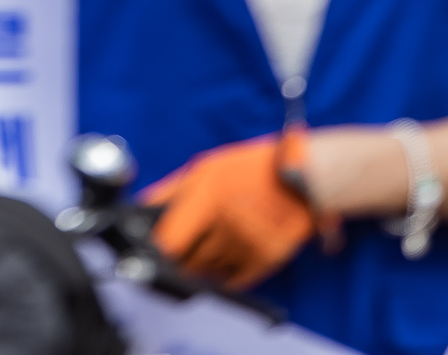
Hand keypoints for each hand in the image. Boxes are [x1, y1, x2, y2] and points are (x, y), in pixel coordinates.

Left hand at [146, 133, 317, 290]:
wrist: (306, 176)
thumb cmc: (251, 167)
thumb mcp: (205, 168)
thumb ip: (170, 192)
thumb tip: (142, 210)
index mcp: (208, 199)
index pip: (170, 243)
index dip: (158, 249)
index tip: (152, 248)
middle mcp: (228, 226)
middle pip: (188, 261)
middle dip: (180, 254)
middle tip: (186, 241)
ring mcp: (249, 246)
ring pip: (209, 271)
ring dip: (203, 262)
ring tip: (212, 240)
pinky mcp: (268, 260)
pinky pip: (234, 281)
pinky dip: (224, 273)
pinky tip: (225, 255)